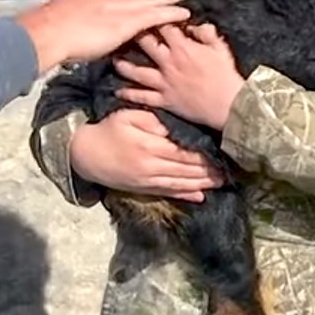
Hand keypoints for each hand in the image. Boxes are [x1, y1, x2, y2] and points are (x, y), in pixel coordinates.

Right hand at [16, 0, 189, 73]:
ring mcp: (121, 7)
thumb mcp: (66, 17)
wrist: (49, 32)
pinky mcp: (129, 21)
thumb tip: (82, 26)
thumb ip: (80, 18)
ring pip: (151, 1)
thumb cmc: (51, 31)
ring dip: (169, 0)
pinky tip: (185, 13)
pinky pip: (156, 15)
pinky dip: (171, 13)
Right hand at [70, 109, 223, 202]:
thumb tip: (175, 128)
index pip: (184, 152)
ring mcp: (147, 180)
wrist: (85, 154)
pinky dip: (185, 195)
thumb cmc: (109, 129)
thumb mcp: (129, 116)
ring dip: (202, 184)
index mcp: (150, 146)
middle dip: (209, 171)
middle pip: (186, 169)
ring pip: (180, 183)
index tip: (222, 152)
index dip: (204, 154)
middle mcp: (151, 166)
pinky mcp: (142, 188)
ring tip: (221, 182)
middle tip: (230, 171)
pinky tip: (199, 197)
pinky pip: (167, 193)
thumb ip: (154, 121)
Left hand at [114, 23, 245, 129]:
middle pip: (146, 44)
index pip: (164, 27)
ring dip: (125, 66)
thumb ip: (207, 33)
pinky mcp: (164, 100)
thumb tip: (196, 25)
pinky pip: (143, 97)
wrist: (228, 104)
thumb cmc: (226, 75)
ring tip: (115, 61)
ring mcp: (164, 82)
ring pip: (138, 72)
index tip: (150, 15)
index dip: (156, 18)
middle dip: (134, 35)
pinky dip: (130, 94)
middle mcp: (169, 63)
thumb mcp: (220, 48)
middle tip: (124, 31)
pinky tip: (119, 91)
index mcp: (183, 48)